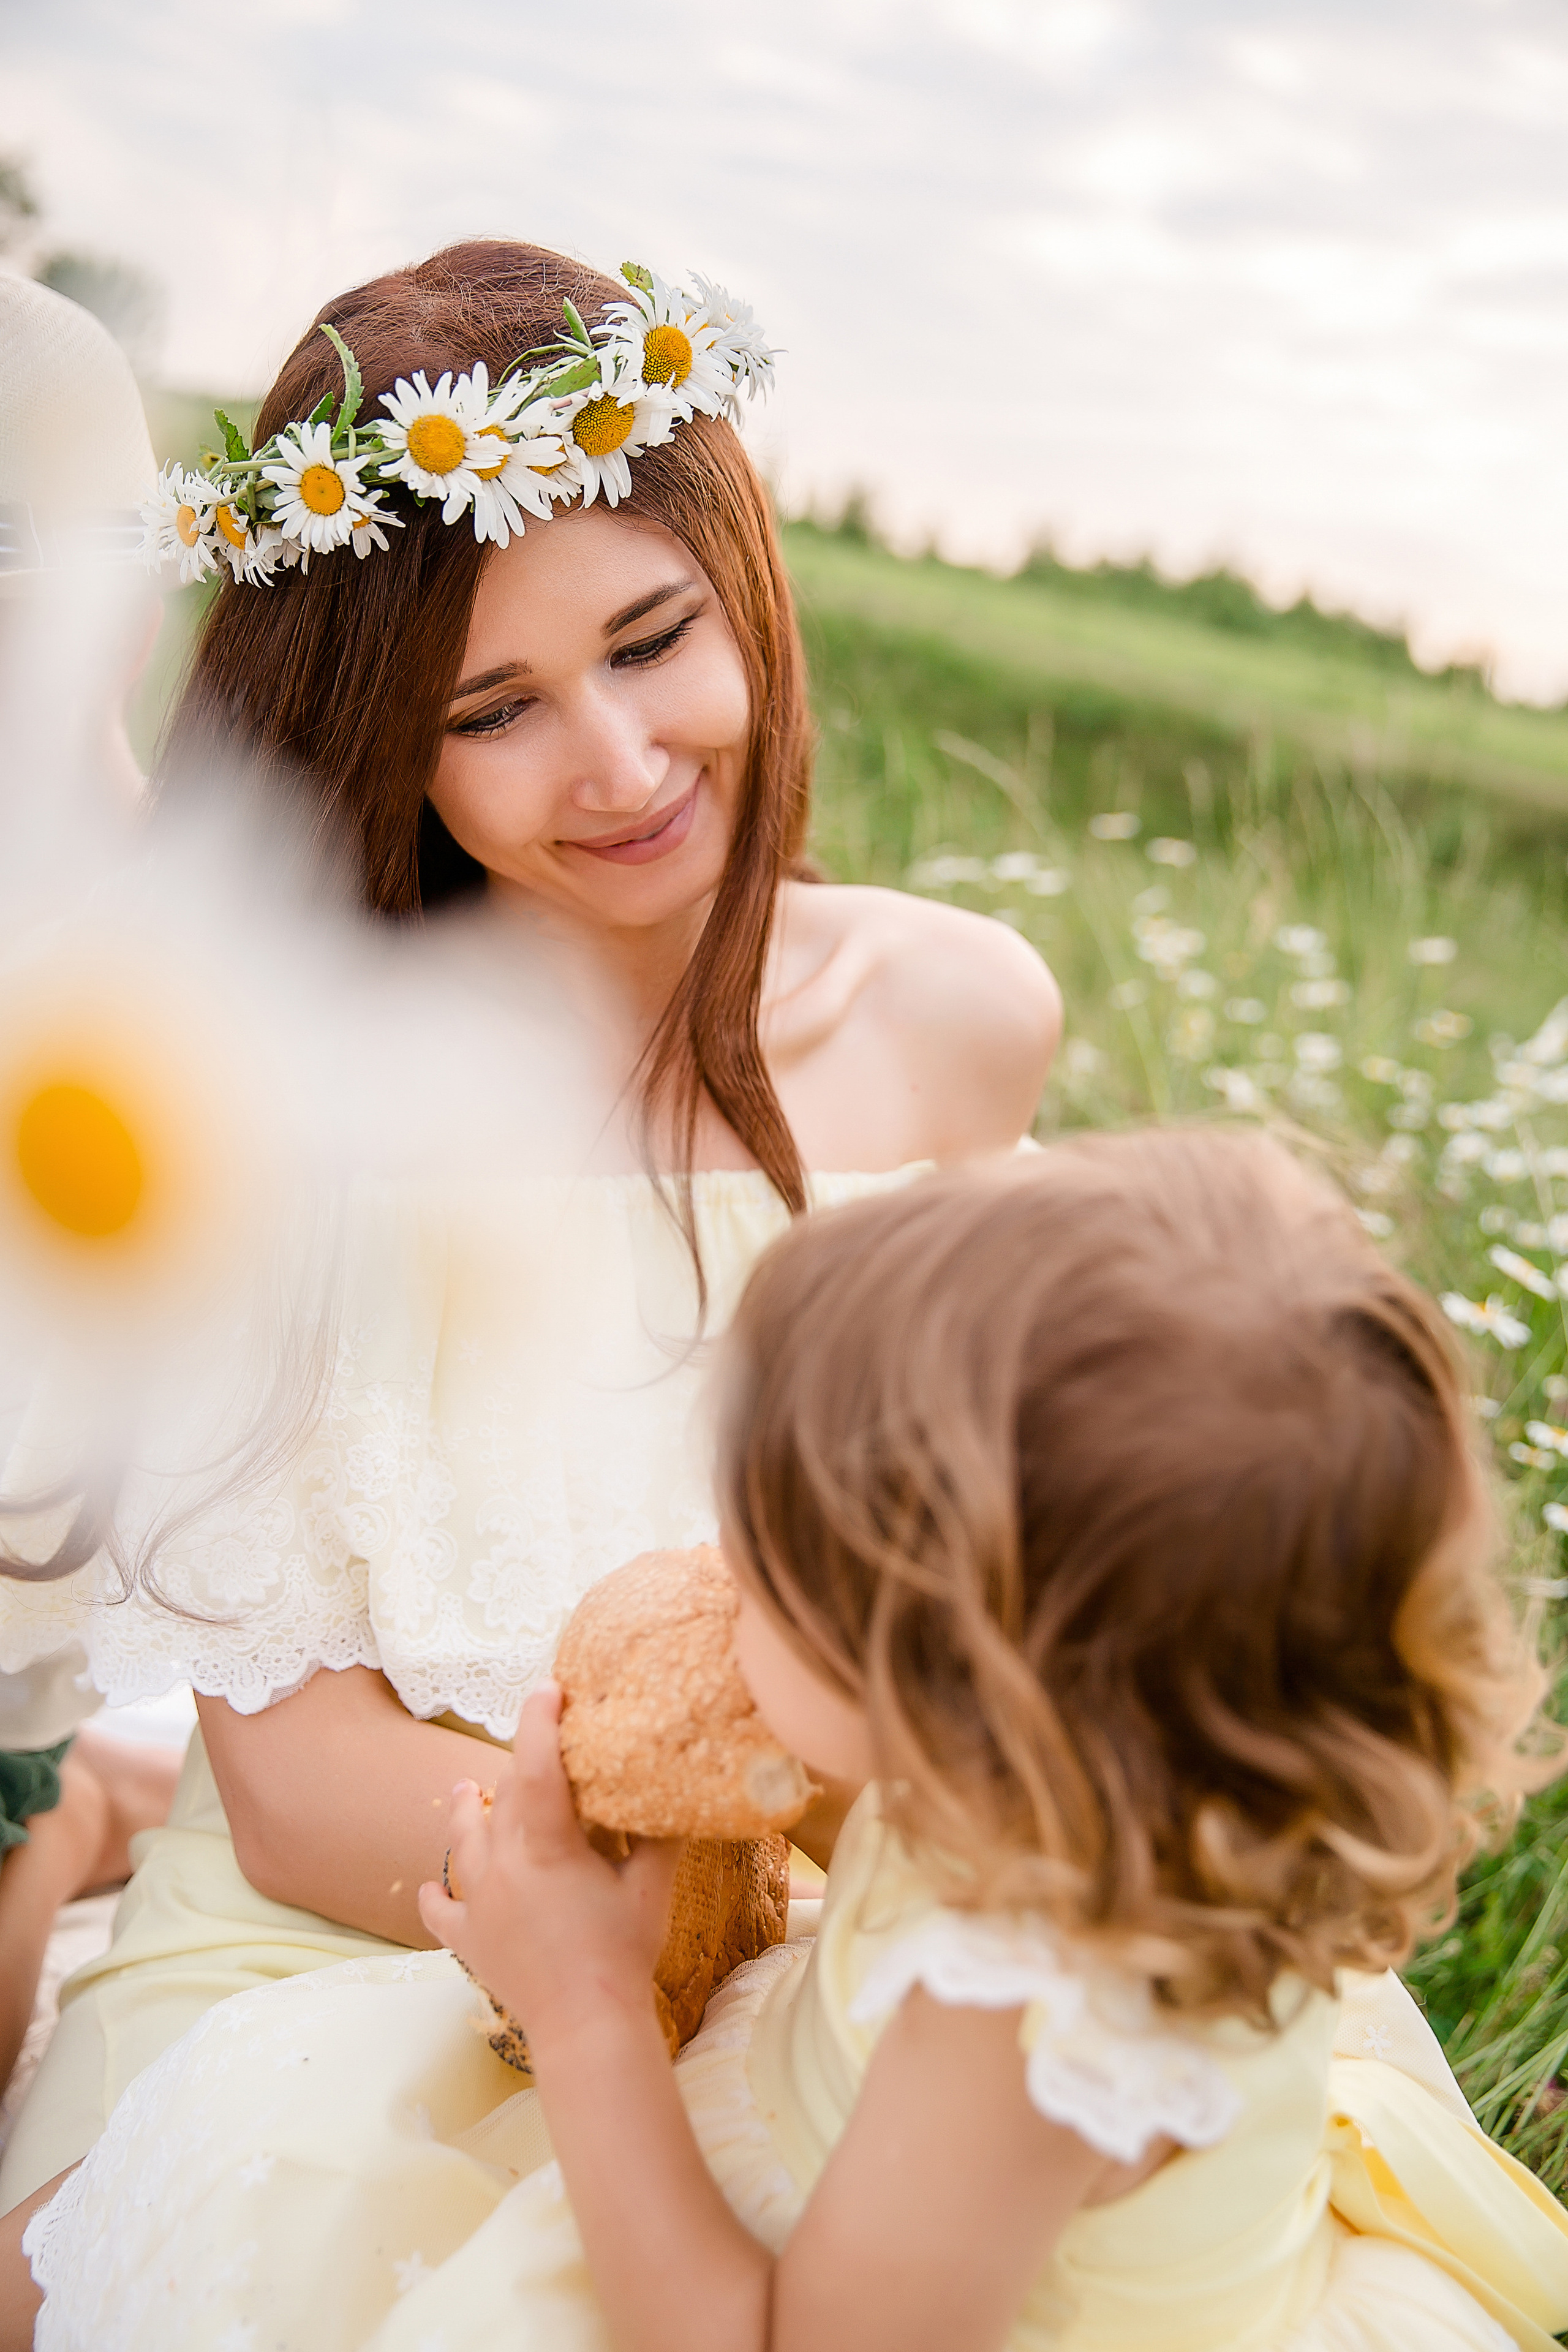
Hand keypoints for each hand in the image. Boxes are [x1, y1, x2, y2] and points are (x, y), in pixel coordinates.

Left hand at [417, 1683, 680, 2055]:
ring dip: (466, 1813)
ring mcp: (479, 1904)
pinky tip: (429, 1886)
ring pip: (463, 1844)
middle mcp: (502, 1866)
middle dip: (521, 1766)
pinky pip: (441, 1910)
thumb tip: (671, 1790)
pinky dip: (435, 1894)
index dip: (541, 1722)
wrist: (587, 2027)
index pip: (538, 1767)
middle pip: (504, 1798)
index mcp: (546, 1846)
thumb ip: (657, 1835)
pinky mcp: (470, 1941)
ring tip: (465, 1790)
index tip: (549, 1688)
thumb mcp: (651, 1887)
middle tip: (540, 1748)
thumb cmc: (624, 1954)